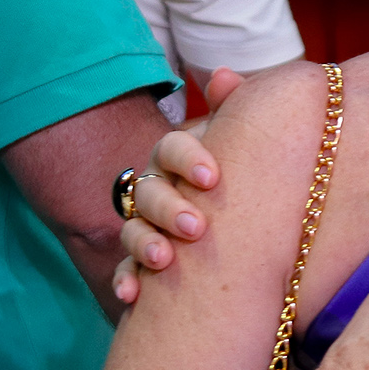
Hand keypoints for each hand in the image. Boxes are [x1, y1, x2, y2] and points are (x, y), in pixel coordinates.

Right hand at [112, 69, 242, 303]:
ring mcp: (146, 224)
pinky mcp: (143, 261)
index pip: (172, 148)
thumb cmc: (241, 171)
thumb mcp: (242, 140)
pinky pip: (125, 270)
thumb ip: (235, 108)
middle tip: (196, 227)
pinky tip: (131, 295)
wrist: (242, 216)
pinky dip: (126, 281)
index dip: (188, 158)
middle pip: (150, 191)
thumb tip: (221, 74)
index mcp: (179, 157)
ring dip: (144, 243)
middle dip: (169, 207)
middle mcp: (157, 187)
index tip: (213, 176)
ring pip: (134, 229)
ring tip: (163, 260)